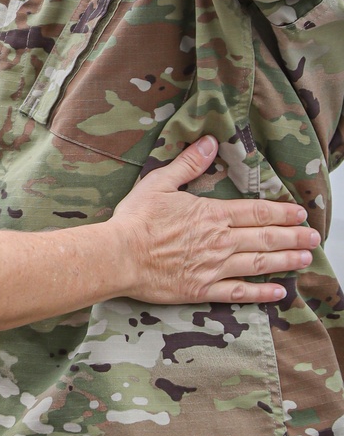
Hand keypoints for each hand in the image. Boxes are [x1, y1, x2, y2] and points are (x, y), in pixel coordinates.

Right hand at [112, 136, 316, 303]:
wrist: (120, 256)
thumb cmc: (136, 219)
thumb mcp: (160, 183)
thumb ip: (189, 164)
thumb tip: (210, 142)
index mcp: (212, 214)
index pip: (257, 212)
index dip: (282, 212)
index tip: (300, 213)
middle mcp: (220, 242)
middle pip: (266, 238)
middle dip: (293, 237)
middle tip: (314, 237)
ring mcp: (214, 268)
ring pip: (259, 264)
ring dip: (286, 261)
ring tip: (305, 259)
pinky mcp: (203, 289)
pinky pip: (240, 293)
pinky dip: (262, 293)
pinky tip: (279, 293)